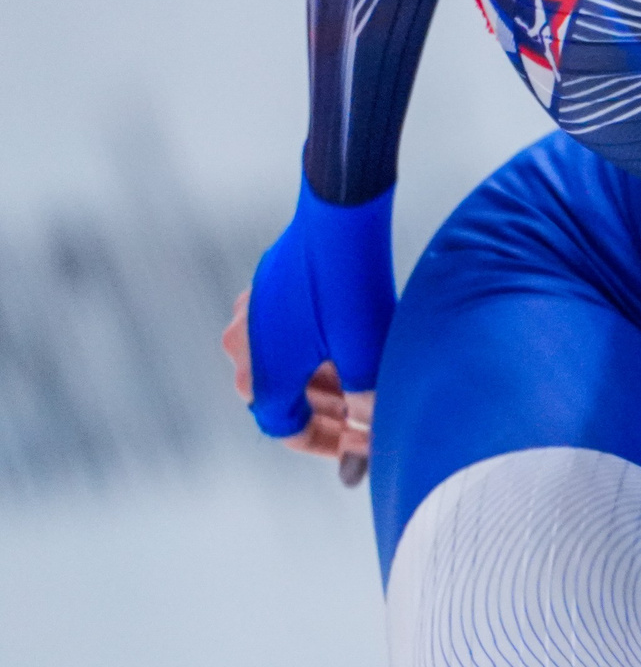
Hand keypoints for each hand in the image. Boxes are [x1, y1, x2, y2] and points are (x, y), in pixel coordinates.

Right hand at [226, 290, 372, 485]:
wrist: (337, 218)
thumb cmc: (350, 291)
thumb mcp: (367, 358)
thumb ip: (367, 404)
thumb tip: (371, 432)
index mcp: (263, 375)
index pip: (287, 429)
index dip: (328, 445)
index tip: (359, 448)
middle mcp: (244, 348)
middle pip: (284, 400)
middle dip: (328, 415)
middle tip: (367, 422)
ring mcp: (251, 317)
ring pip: (286, 368)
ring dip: (322, 385)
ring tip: (364, 390)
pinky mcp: (265, 292)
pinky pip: (285, 338)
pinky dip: (315, 355)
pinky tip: (349, 353)